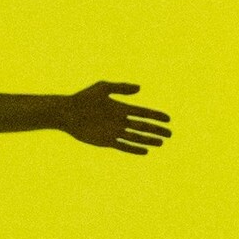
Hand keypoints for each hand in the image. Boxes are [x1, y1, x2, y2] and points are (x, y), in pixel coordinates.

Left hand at [55, 81, 174, 154]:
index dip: (156, 116)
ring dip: (148, 140)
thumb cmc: (83, 98)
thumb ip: (121, 88)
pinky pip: (124, 146)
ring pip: (136, 137)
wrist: (68, 113)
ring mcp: (114, 131)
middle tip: (170, 133)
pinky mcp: (107, 141)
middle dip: (156, 130)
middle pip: (143, 126)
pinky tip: (146, 151)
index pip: (143, 112)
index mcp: (121, 108)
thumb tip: (139, 89)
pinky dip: (135, 149)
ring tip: (161, 142)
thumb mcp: (103, 88)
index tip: (168, 119)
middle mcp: (120, 120)